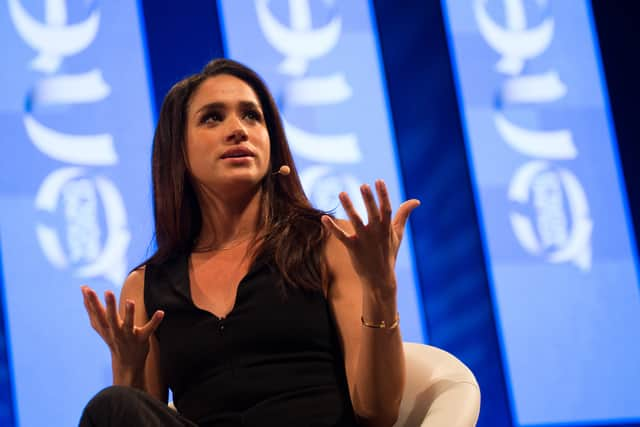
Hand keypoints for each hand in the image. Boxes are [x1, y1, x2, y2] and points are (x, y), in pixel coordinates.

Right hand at [81, 286, 163, 372]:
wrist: (126, 364)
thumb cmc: (113, 338)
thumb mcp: (101, 326)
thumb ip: (92, 310)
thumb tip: (83, 290)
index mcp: (105, 328)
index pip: (96, 314)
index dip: (90, 302)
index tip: (86, 288)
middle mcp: (115, 332)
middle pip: (110, 318)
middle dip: (109, 306)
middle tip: (107, 292)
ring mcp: (129, 336)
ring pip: (128, 324)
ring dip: (129, 313)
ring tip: (130, 301)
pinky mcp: (142, 339)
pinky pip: (149, 329)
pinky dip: (155, 321)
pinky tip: (161, 312)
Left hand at [321, 179, 419, 296]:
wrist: (380, 278)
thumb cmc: (389, 252)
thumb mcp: (398, 233)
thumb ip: (404, 215)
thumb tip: (416, 201)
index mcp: (387, 227)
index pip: (386, 208)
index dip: (383, 195)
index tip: (379, 181)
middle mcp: (376, 232)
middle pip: (373, 213)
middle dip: (369, 199)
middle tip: (364, 185)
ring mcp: (364, 240)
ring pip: (355, 221)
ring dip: (349, 207)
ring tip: (341, 193)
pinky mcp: (353, 248)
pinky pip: (341, 236)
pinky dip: (332, 227)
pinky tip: (324, 218)